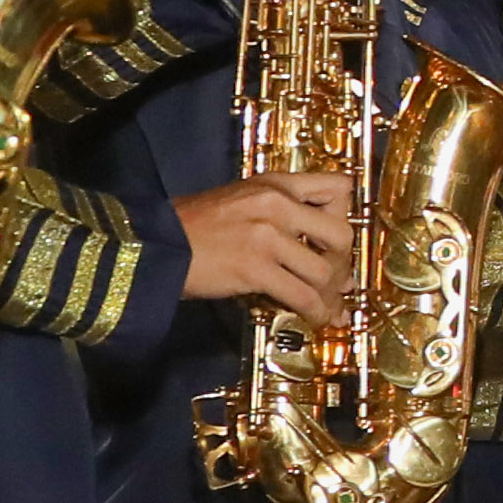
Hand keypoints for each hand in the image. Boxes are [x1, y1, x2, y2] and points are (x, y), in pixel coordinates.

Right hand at [175, 171, 357, 323]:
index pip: (338, 188)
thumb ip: (281, 215)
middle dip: (342, 263)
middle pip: (341, 234)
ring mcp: (267, 236)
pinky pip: (303, 296)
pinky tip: (315, 319)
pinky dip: (315, 312)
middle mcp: (277, 204)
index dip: (346, 216)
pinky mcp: (256, 268)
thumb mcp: (241, 200)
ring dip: (330, 294)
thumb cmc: (194, 225)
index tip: (337, 241)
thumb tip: (323, 253)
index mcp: (275, 183)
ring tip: (326, 307)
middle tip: (334, 280)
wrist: (155, 243)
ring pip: (324, 271)